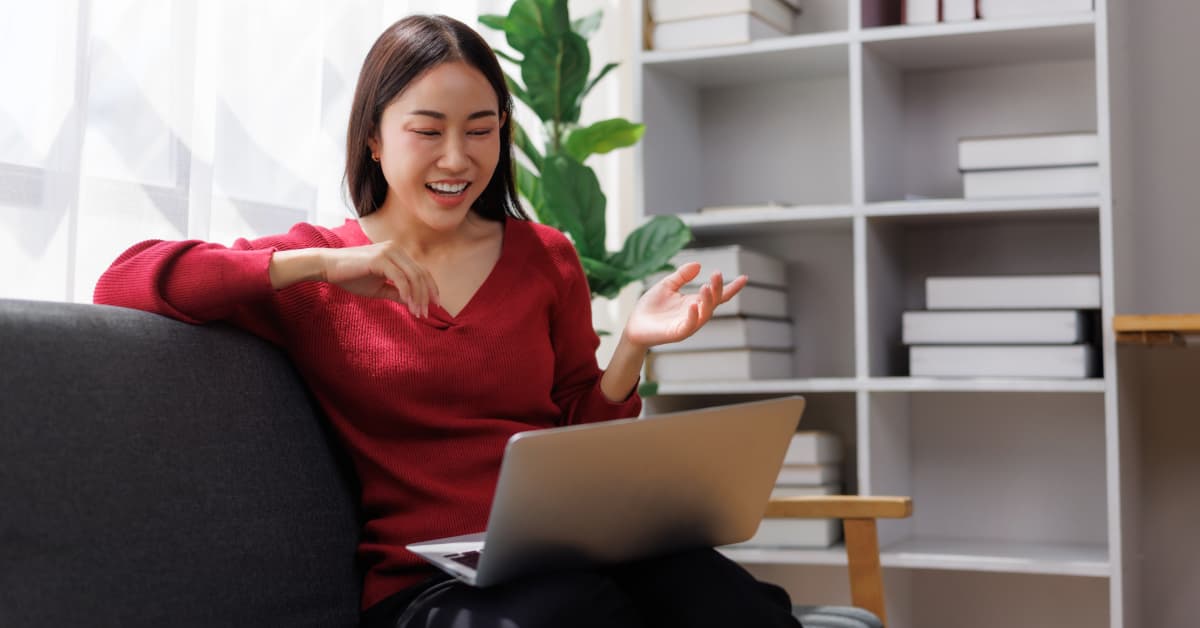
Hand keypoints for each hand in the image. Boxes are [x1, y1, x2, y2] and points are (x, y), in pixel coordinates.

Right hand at [320, 242, 439, 316]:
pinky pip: (399, 278)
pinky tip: (407, 304)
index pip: (422, 271)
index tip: (434, 306)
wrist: (328, 267)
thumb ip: (397, 293)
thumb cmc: (351, 277)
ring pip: (413, 276)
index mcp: (398, 254)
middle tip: (426, 313)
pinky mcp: (380, 258)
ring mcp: (388, 252)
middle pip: (421, 274)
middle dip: (426, 296)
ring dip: (418, 297)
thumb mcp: (379, 288)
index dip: (430, 289)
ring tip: (418, 312)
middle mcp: (396, 249)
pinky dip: (406, 292)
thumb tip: (413, 303)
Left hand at [622, 262, 747, 348]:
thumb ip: (681, 276)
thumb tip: (698, 265)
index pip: (718, 296)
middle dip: (718, 289)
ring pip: (705, 314)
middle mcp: (695, 314)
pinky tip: (693, 305)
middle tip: (717, 274)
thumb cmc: (650, 307)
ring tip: (707, 286)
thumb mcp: (666, 285)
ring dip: (708, 301)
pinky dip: (693, 316)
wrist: (634, 325)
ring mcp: (688, 324)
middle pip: (714, 302)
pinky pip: (689, 325)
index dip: (731, 288)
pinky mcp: (677, 333)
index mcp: (694, 302)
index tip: (745, 278)